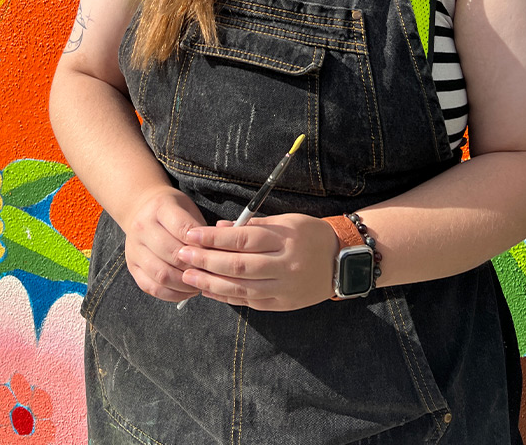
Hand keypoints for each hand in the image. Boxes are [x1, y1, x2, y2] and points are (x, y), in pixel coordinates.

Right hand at [123, 186, 207, 302]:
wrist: (141, 208)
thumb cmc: (173, 210)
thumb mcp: (188, 208)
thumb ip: (201, 229)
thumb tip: (219, 254)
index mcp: (160, 208)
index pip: (183, 229)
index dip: (202, 245)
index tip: (217, 254)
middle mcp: (142, 227)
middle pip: (172, 254)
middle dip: (195, 267)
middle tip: (212, 273)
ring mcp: (134, 249)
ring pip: (161, 274)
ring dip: (184, 284)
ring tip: (200, 284)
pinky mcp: (132, 266)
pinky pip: (151, 287)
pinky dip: (171, 294)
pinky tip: (186, 291)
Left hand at [176, 213, 338, 310]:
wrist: (342, 262)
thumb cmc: (311, 234)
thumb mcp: (286, 221)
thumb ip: (253, 226)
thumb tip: (220, 227)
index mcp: (284, 240)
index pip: (243, 240)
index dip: (215, 239)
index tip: (192, 235)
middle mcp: (284, 266)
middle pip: (238, 266)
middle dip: (206, 261)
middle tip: (182, 255)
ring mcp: (283, 289)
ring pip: (241, 289)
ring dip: (211, 283)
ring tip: (188, 275)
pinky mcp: (282, 305)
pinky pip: (250, 302)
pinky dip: (227, 297)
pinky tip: (209, 290)